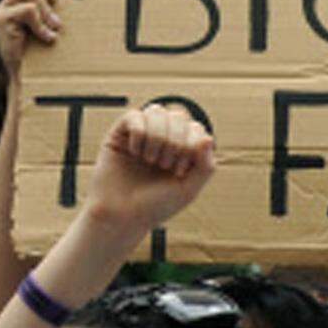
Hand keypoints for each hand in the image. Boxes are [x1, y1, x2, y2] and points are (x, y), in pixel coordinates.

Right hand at [0, 0, 60, 78]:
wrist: (30, 79)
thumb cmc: (45, 51)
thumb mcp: (50, 24)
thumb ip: (53, 8)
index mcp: (16, 0)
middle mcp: (6, 2)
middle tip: (55, 2)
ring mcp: (2, 10)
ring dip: (45, 6)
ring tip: (53, 26)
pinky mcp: (2, 22)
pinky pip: (28, 10)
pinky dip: (42, 24)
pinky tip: (48, 38)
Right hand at [85, 103, 215, 238]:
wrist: (120, 217)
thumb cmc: (154, 206)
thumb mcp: (188, 190)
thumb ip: (205, 166)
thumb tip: (207, 137)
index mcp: (181, 149)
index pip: (195, 128)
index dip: (191, 145)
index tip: (179, 171)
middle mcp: (162, 138)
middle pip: (178, 116)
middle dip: (175, 142)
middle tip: (163, 166)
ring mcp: (141, 134)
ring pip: (156, 110)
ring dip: (157, 137)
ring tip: (150, 160)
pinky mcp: (120, 134)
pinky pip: (134, 116)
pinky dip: (138, 133)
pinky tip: (134, 152)